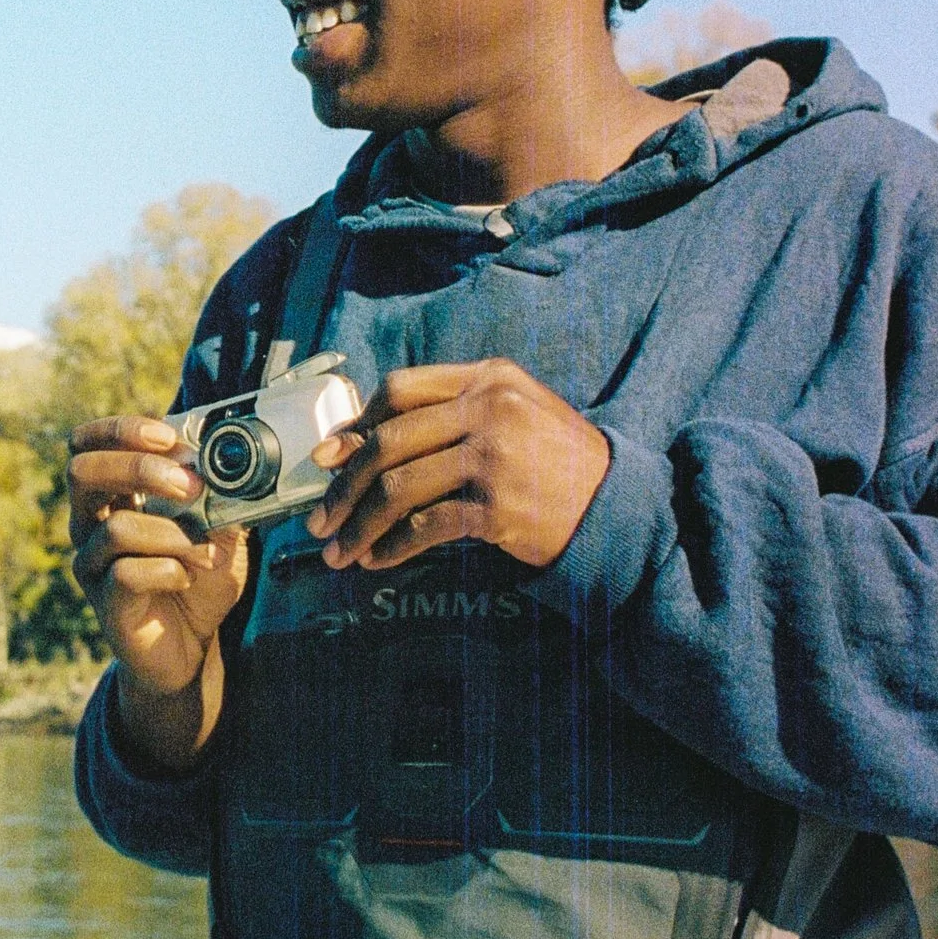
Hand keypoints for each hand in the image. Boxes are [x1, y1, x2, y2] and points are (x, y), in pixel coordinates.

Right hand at [67, 415, 248, 762]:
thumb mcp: (218, 527)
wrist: (193, 648)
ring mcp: (92, 566)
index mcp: (111, 496)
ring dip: (172, 534)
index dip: (120, 430)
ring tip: (204, 549)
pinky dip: (168, 570)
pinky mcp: (106, 604)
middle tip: (189, 485)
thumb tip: (236, 459)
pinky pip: (126, 575)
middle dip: (138, 469)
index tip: (167, 436)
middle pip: (81, 473)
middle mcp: (89, 525)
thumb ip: (220, 494)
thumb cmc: (199, 578)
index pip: (87, 444)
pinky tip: (186, 579)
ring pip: (115, 529)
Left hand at [306, 361, 610, 571]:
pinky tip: (379, 560)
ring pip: (400, 488)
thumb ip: (449, 415)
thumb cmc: (556, 462)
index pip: (402, 390)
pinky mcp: (499, 507)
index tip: (327, 457)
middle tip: (319, 519)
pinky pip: (426, 526)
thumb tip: (359, 441)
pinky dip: (394, 546)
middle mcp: (489, 409)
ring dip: (360, 524)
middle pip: (390, 442)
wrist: (618, 506)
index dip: (356, 425)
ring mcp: (495, 457)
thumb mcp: (513, 414)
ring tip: (339, 551)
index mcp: (488, 378)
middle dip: (343, 485)